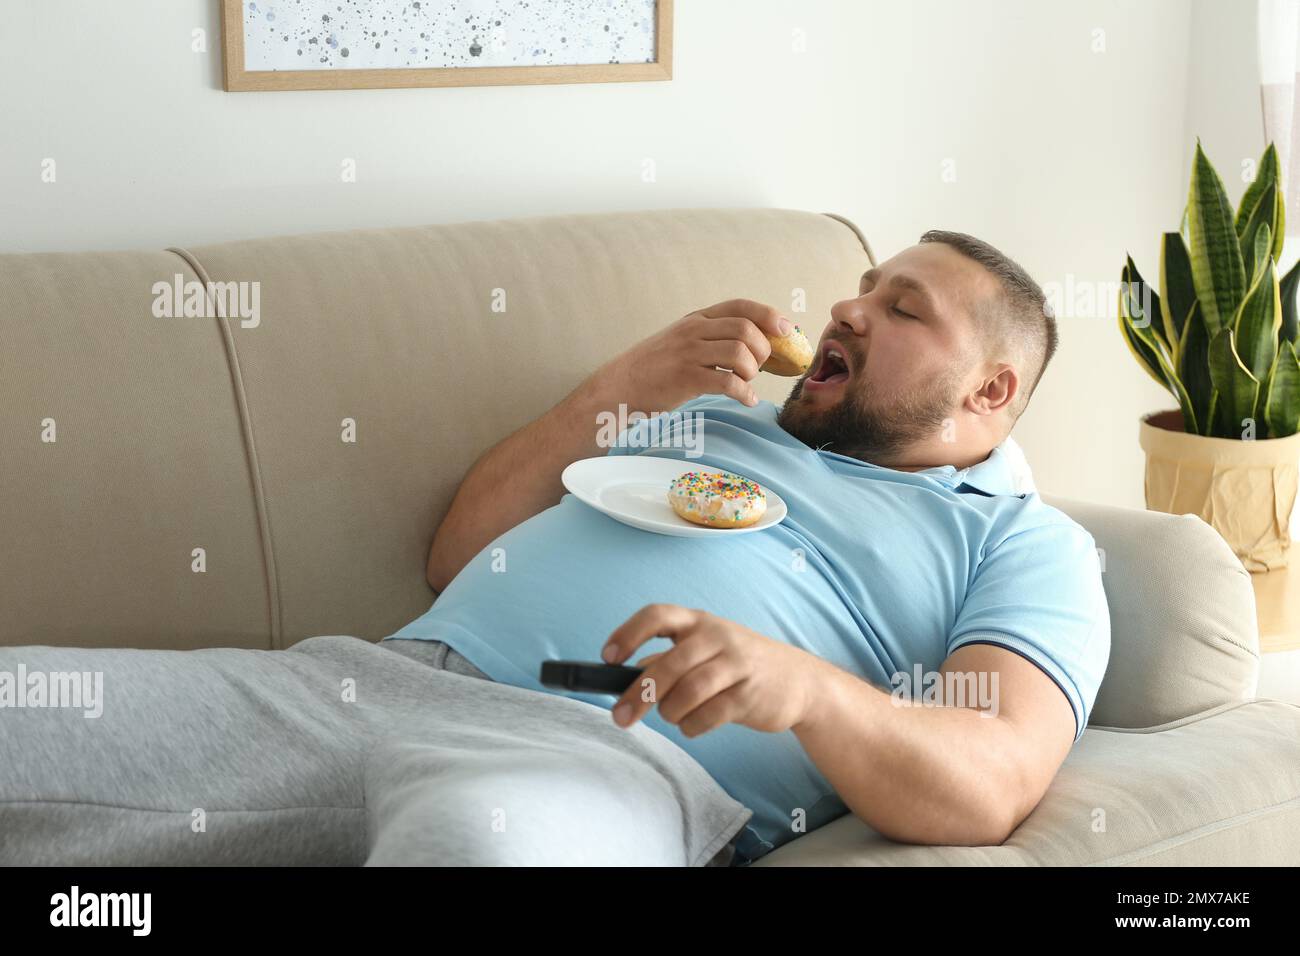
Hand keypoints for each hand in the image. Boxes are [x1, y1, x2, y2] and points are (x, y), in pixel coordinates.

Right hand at [597, 299, 791, 414]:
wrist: (618, 387)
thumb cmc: (654, 368)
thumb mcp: (681, 341)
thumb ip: (712, 338)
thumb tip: (756, 344)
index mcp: (696, 319)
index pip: (740, 306)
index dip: (769, 315)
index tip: (787, 331)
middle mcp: (694, 331)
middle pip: (746, 330)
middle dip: (764, 350)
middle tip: (760, 368)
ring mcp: (688, 353)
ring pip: (740, 354)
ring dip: (752, 372)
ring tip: (746, 383)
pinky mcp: (685, 378)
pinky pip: (728, 382)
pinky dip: (745, 393)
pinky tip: (747, 400)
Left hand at [601, 603, 823, 736]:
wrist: (800, 681)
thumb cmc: (741, 665)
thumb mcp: (706, 650)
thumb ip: (669, 659)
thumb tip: (626, 676)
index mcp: (699, 621)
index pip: (657, 615)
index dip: (628, 634)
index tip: (608, 657)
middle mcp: (717, 637)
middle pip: (669, 664)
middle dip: (639, 694)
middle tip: (620, 716)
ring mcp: (736, 665)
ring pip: (687, 692)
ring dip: (669, 712)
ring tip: (671, 716)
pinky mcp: (749, 696)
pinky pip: (707, 716)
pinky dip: (691, 726)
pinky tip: (692, 724)